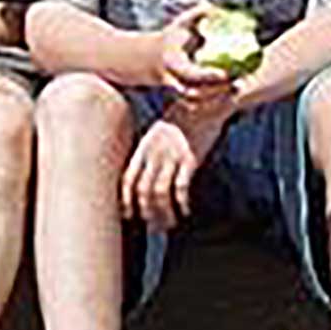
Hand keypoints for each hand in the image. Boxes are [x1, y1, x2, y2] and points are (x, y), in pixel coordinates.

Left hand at [123, 98, 229, 230]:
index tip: (128, 215)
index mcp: (143, 148)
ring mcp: (171, 156)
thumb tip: (143, 176)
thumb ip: (149, 153)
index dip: (125, 201)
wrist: (205, 102)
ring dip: (163, 213)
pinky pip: (181, 187)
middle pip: (141, 191)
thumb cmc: (182, 119)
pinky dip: (181, 203)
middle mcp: (154, 153)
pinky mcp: (190, 158)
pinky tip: (185, 211)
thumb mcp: (157, 133)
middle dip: (145, 213)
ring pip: (159, 193)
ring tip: (169, 223)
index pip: (127, 179)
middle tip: (153, 227)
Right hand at [153, 4, 239, 102]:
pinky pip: (200, 104)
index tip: (226, 74)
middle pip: (196, 94)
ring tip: (238, 87)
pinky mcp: (185, 95)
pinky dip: (215, 102)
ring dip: (218, 99)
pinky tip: (231, 93)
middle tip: (238, 84)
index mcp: (172, 64)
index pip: (190, 74)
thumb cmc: (171, 37)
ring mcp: (179, 90)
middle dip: (216, 92)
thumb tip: (214, 6)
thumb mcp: (181, 23)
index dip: (207, 76)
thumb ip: (196, 14)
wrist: (151, 58)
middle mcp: (173, 81)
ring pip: (199, 103)